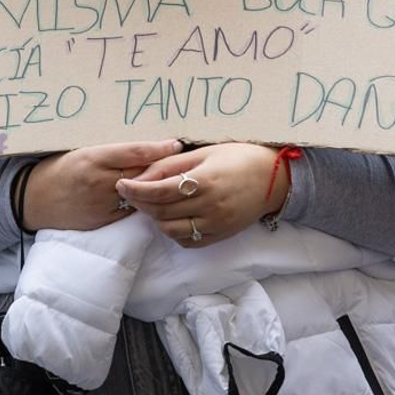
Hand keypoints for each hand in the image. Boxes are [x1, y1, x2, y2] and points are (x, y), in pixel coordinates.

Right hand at [21, 140, 183, 232]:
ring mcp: (102, 203)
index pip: (135, 152)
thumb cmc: (59, 169)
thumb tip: (143, 147)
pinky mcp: (102, 220)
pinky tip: (152, 197)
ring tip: (173, 179)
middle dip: (164, 167)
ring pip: (140, 194)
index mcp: (94, 158)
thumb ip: (110, 152)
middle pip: (142, 174)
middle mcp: (100, 181)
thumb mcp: (82, 152)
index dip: (160, 148)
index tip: (177, 144)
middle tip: (183, 160)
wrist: (34, 199)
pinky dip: (141, 203)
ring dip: (156, 187)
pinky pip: (130, 210)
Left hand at [116, 143, 290, 248]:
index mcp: (204, 181)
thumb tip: (141, 175)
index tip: (120, 184)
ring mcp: (216, 225)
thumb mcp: (203, 153)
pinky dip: (173, 231)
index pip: (159, 191)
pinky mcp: (220, 236)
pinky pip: (187, 241)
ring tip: (151, 204)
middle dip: (140, 203)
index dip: (136, 189)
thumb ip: (171, 165)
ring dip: (154, 218)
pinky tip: (171, 216)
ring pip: (170, 230)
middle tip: (130, 192)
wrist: (274, 178)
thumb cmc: (237, 157)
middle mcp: (210, 207)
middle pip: (161, 212)